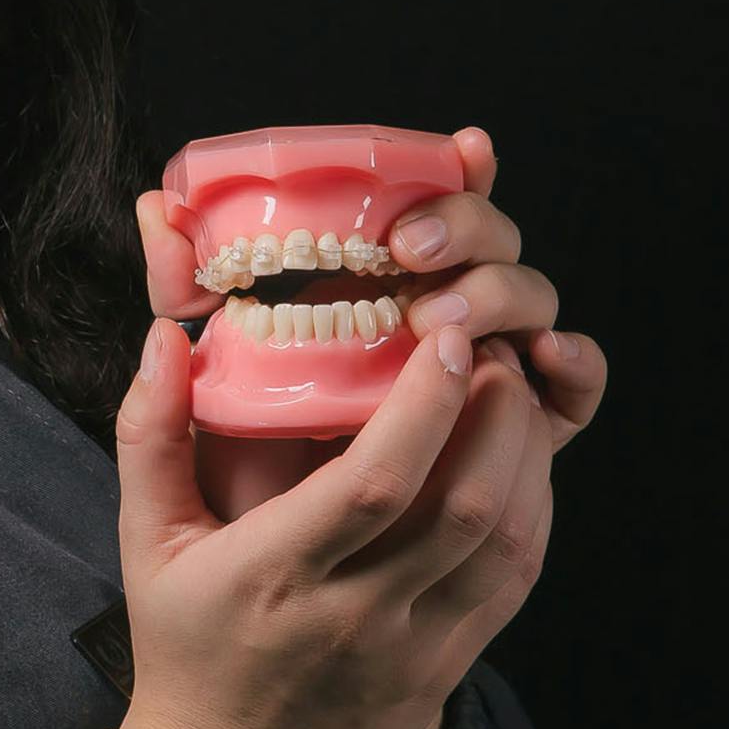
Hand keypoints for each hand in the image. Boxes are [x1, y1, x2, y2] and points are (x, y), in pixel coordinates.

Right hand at [111, 222, 572, 728]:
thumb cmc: (183, 645)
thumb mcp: (146, 541)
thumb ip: (150, 435)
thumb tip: (165, 337)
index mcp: (276, 574)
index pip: (373, 483)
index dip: (424, 405)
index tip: (440, 337)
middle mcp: (354, 614)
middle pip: (462, 506)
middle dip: (496, 413)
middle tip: (492, 349)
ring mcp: (412, 649)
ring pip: (504, 543)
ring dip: (526, 456)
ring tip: (512, 393)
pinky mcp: (446, 671)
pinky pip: (513, 582)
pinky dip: (532, 510)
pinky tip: (520, 463)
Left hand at [134, 125, 609, 518]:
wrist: (273, 581)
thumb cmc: (238, 466)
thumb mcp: (200, 374)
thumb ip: (181, 288)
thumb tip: (153, 205)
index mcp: (370, 282)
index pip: (430, 203)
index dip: (456, 170)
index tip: (460, 147)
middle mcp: (436, 314)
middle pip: (490, 241)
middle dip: (468, 227)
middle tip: (407, 252)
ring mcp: (485, 375)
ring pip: (531, 303)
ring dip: (506, 291)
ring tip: (449, 315)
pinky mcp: (520, 438)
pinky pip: (568, 393)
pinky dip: (576, 367)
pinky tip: (550, 360)